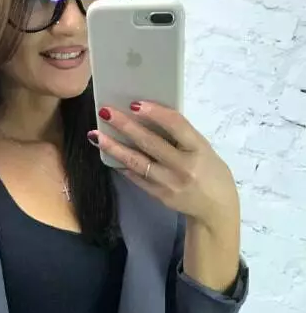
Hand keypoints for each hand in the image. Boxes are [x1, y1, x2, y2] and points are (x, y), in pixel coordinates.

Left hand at [89, 102, 240, 232]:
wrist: (215, 208)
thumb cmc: (210, 171)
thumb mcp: (203, 149)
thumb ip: (181, 136)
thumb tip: (150, 117)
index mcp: (198, 148)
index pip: (176, 125)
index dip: (155, 113)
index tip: (135, 103)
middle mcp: (183, 166)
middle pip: (150, 142)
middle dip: (125, 126)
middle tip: (106, 111)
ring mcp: (169, 183)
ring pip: (137, 162)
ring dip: (114, 147)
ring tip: (97, 135)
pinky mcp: (159, 196)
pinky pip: (136, 178)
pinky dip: (122, 165)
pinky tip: (108, 155)